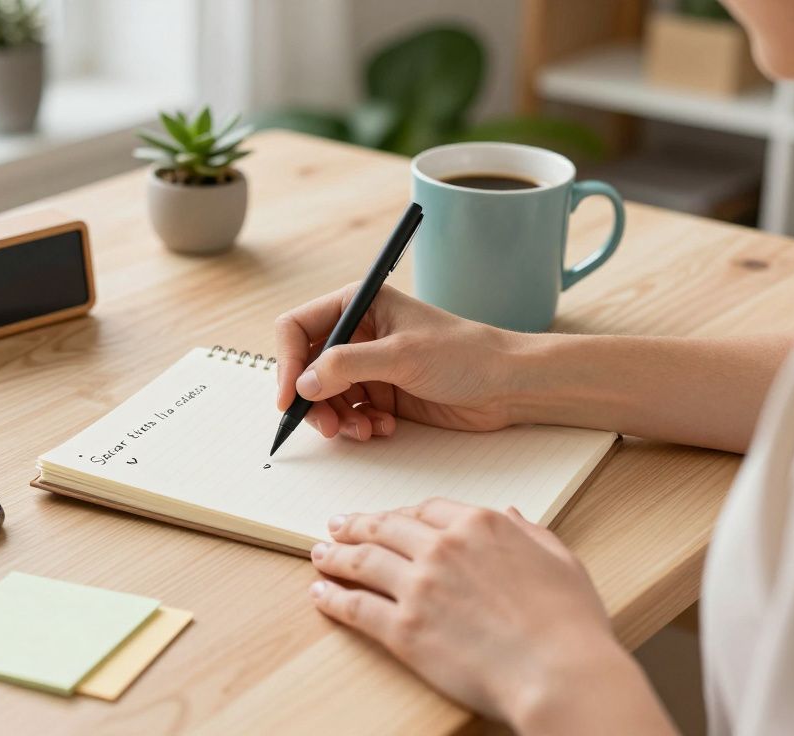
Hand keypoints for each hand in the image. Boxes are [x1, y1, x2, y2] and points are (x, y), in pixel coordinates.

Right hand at [274, 284, 520, 440]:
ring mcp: (368, 365)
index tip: (289, 397)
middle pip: (305, 368)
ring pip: (325, 396)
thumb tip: (303, 384)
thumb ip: (347, 366)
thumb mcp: (401, 355)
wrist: (508, 385)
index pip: (297, 328)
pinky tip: (383, 428)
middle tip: (328, 427)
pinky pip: (349, 413)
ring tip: (364, 431)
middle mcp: (357, 333)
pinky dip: (358, 425)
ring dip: (338, 418)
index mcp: (358, 305)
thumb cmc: (464, 354)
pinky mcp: (381, 393)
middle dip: (312, 400)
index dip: (286, 362)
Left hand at [308, 500, 667, 731]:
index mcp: (480, 525)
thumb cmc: (570, 624)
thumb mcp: (560, 560)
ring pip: (362, 561)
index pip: (426, 509)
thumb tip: (512, 514)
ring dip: (335, 556)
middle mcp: (443, 547)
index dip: (400, 513)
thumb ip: (529, 532)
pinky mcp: (403, 629)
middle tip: (337, 526)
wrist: (560, 674)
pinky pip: (357, 607)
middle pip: (385, 527)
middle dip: (355, 525)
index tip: (389, 518)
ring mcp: (419, 587)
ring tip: (320, 554)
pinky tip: (322, 595)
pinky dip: (333, 599)